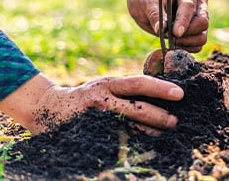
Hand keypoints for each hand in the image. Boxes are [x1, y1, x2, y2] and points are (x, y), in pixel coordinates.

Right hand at [0, 73, 183, 134]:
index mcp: (108, 83)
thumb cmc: (88, 96)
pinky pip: (115, 141)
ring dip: (149, 132)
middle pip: (136, 109)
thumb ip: (127, 89)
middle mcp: (101, 99)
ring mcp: (94, 119)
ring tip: (164, 134)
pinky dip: (132, 144)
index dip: (160, 88)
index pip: (139, 83)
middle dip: (159, 116)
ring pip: (129, 128)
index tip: (180, 94)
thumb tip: (162, 94)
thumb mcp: (106, 85)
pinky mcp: (89, 135)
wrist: (48, 108)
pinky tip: (144, 146)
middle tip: (175, 122)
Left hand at [121, 0, 208, 52]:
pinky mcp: (197, 31)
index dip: (184, 21)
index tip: (175, 33)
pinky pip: (198, 45)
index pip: (190, 6)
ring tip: (170, 41)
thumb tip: (162, 30)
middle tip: (169, 37)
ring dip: (187, 42)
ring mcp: (200, 17)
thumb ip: (155, 14)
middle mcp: (199, 2)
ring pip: (202, 36)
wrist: (144, 1)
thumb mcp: (146, 2)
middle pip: (202, 22)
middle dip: (187, 33)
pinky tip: (173, 45)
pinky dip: (186, 48)